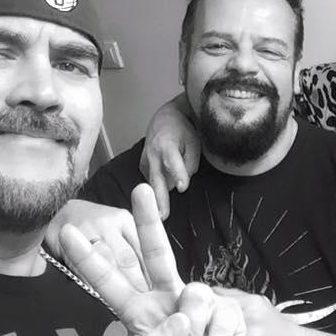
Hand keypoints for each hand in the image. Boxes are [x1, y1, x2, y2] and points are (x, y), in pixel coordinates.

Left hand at [59, 184, 250, 335]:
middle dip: (147, 220)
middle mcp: (168, 300)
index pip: (110, 282)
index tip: (68, 234)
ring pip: (192, 298)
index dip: (90, 260)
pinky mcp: (229, 311)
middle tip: (140, 190)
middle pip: (157, 253)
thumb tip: (177, 316)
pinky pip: (218, 321)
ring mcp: (200, 303)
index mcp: (140, 314)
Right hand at [139, 94, 200, 218]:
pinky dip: (154, 191)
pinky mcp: (142, 165)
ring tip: (159, 216)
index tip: (183, 187)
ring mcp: (145, 160)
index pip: (173, 161)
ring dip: (155, 199)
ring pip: (152, 182)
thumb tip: (183, 185)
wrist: (165, 119)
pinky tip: (157, 203)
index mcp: (167, 144)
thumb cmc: (183, 131)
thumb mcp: (194, 142)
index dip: (178, 173)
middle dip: (160, 198)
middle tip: (163, 216)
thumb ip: (191, 162)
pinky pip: (150, 180)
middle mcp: (153, 153)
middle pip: (157, 178)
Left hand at [211, 286, 305, 335]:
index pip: (218, 304)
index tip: (196, 318)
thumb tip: (209, 290)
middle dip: (207, 333)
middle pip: (216, 325)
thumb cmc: (275, 325)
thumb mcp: (259, 303)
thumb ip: (234, 296)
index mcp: (250, 303)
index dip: (203, 313)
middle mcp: (251, 320)